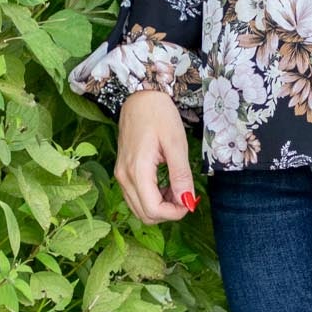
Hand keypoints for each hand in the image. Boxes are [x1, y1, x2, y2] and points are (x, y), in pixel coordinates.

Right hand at [114, 90, 200, 223]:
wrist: (141, 97)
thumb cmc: (160, 115)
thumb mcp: (176, 144)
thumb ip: (181, 175)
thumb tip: (187, 201)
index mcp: (137, 171)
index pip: (153, 210)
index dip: (174, 213)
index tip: (191, 202)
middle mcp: (124, 177)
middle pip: (144, 214)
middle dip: (168, 212)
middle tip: (186, 196)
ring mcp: (121, 175)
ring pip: (139, 208)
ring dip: (161, 207)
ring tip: (177, 189)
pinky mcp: (122, 171)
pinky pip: (136, 197)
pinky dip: (152, 199)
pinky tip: (166, 186)